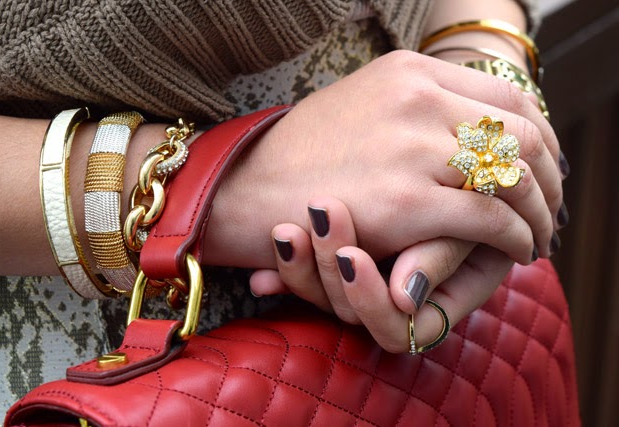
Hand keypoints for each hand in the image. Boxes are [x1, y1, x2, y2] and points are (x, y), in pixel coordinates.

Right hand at [205, 50, 562, 270]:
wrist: (242, 190)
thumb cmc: (296, 156)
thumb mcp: (360, 110)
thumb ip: (414, 111)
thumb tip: (462, 127)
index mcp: (407, 72)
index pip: (505, 95)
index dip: (535, 134)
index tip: (540, 166)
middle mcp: (415, 99)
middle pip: (520, 129)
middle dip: (547, 172)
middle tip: (548, 203)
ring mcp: (410, 147)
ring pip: (513, 172)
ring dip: (539, 207)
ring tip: (539, 230)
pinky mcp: (404, 201)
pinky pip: (489, 216)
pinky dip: (516, 235)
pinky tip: (518, 248)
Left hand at [250, 196, 512, 352]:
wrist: (458, 162)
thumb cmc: (479, 193)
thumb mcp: (471, 218)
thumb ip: (442, 256)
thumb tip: (404, 300)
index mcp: (432, 305)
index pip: (399, 330)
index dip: (372, 301)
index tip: (352, 256)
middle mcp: (393, 302)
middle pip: (351, 311)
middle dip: (329, 269)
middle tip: (319, 215)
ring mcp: (364, 283)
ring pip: (323, 295)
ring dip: (299, 269)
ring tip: (284, 232)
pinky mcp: (337, 263)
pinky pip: (306, 274)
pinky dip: (284, 267)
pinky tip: (260, 271)